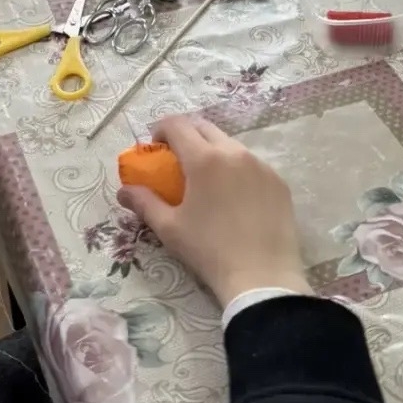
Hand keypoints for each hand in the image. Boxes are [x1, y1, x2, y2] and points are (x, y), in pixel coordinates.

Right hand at [117, 115, 310, 309]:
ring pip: (231, 145)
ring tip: (209, 181)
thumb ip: (144, 203)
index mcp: (204, 159)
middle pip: (205, 128)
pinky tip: (236, 198)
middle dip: (187, 135)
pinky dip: (238, 170)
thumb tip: (123, 191)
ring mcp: (261, 165)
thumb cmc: (209, 251)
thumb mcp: (169, 228)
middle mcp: (234, 152)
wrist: (261, 278)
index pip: (178, 124)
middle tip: (178, 161)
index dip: (162, 129)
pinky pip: (253, 164)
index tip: (156, 148)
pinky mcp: (279, 182)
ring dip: (214, 151)